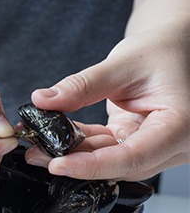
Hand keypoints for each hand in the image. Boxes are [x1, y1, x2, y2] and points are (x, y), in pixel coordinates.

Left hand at [27, 16, 189, 180]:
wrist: (176, 46)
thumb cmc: (164, 50)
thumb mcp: (123, 63)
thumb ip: (83, 85)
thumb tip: (44, 100)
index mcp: (182, 125)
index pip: (133, 157)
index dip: (92, 166)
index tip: (57, 165)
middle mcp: (175, 143)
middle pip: (120, 166)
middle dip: (76, 162)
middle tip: (36, 153)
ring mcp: (157, 146)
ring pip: (110, 161)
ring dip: (73, 155)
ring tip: (38, 146)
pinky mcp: (139, 142)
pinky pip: (106, 149)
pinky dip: (80, 144)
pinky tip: (55, 137)